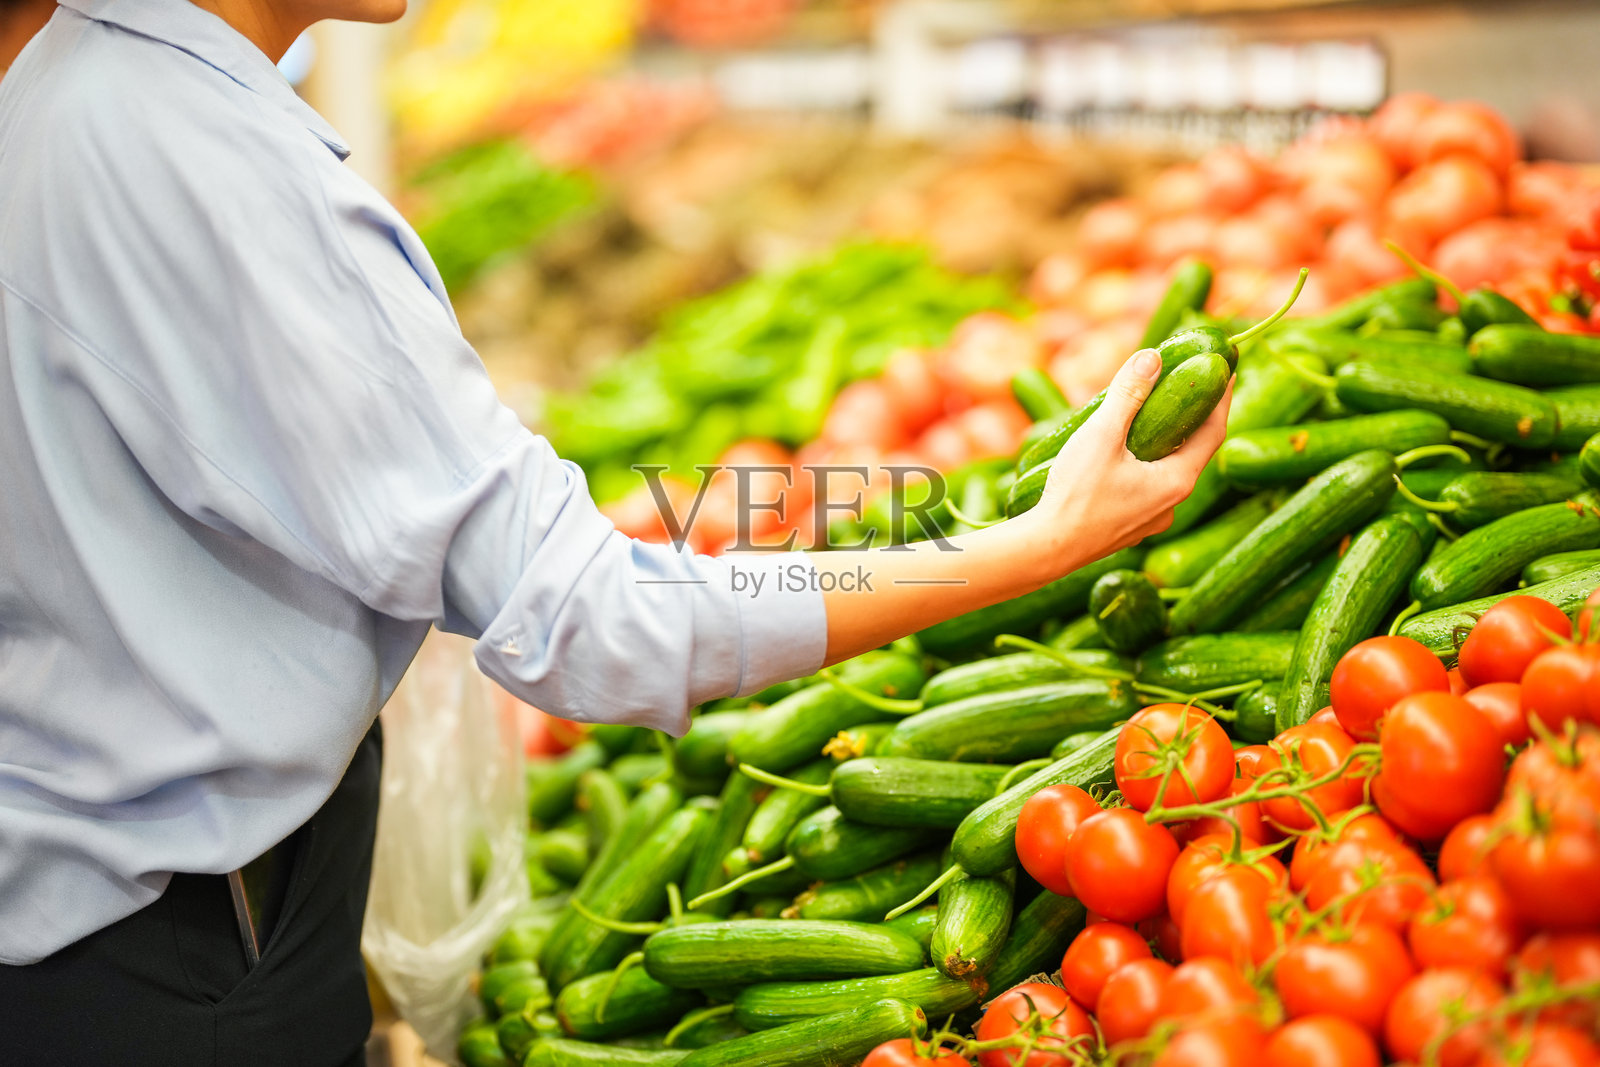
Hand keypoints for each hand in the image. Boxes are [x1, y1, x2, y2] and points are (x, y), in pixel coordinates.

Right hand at [1025, 348, 1230, 564]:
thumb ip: (1128, 395)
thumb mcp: (1101, 436)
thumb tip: (1152, 357)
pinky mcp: (1130, 527)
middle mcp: (1172, 504)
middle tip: (1187, 386)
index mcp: (1177, 481)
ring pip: (1168, 471)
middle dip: (1192, 417)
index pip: (1214, 431)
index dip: (1222, 398)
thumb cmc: (1074, 495)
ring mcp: (1151, 519)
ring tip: (1150, 416)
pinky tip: (1124, 454)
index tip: (1226, 370)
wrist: (1046, 550)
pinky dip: (1146, 463)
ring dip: (1166, 442)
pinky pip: (1148, 487)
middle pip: (1193, 450)